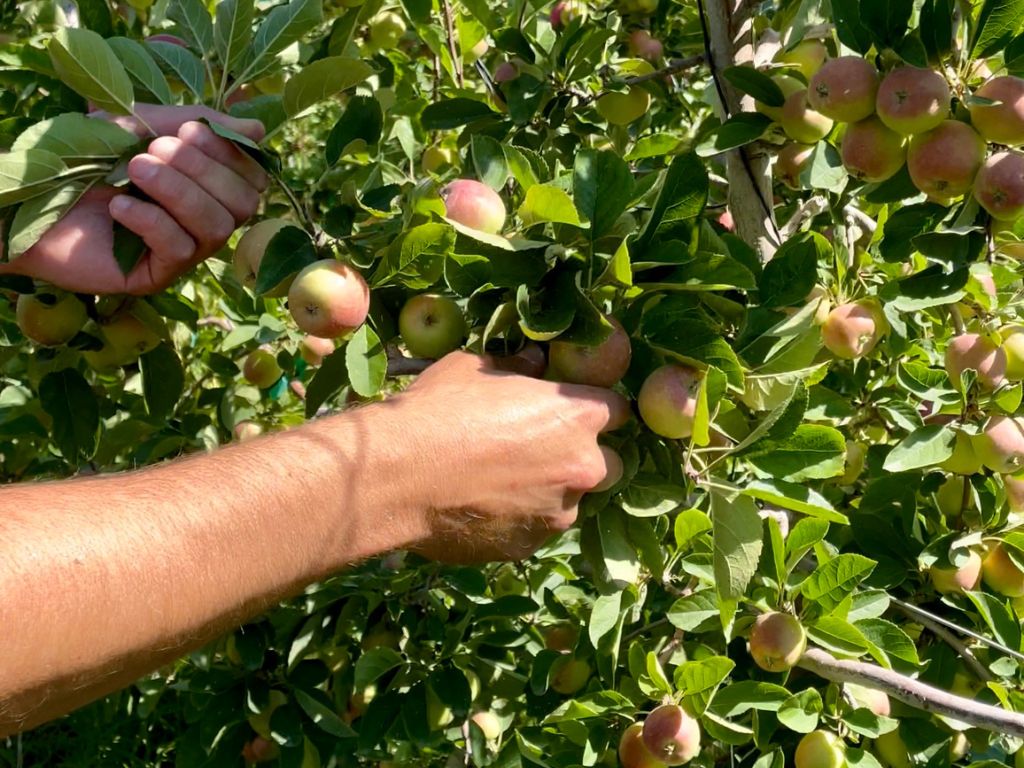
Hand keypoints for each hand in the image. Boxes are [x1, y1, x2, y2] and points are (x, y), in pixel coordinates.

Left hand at [2, 105, 267, 294]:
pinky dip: (151, 221)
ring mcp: (183, 252)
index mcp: (209, 186)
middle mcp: (204, 221)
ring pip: (215, 229)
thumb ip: (198, 124)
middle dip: (201, 171)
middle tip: (153, 150)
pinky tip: (118, 207)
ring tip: (134, 169)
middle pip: (242, 204)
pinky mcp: (155, 276)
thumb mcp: (144, 126)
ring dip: (177, 193)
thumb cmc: (87, 157)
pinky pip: (179, 251)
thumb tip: (259, 132)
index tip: (191, 130)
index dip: (231, 154)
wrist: (29, 196)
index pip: (253, 177)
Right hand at [395, 352, 629, 562]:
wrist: (397, 476)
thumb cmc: (438, 410)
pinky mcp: (531, 546)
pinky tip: (481, 506)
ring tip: (501, 483)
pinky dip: (518, 520)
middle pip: (606, 462)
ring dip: (549, 492)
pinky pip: (535, 529)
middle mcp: (584, 466)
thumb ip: (516, 368)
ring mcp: (560, 512)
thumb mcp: (475, 369)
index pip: (616, 410)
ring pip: (570, 501)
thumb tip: (533, 363)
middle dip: (579, 457)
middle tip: (536, 451)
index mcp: (578, 415)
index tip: (568, 412)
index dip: (591, 410)